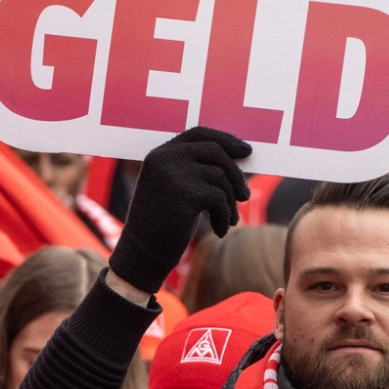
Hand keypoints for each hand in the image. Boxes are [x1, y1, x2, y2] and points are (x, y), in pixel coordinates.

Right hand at [108, 128, 250, 295]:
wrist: (142, 255)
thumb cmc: (163, 224)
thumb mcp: (177, 189)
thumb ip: (198, 169)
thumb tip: (241, 156)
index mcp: (159, 154)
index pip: (199, 134)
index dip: (225, 139)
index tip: (246, 150)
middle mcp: (164, 158)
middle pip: (215, 152)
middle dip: (236, 174)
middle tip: (245, 196)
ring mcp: (173, 174)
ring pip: (221, 177)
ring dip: (231, 202)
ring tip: (229, 220)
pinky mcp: (184, 194)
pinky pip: (220, 198)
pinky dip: (225, 216)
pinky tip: (220, 231)